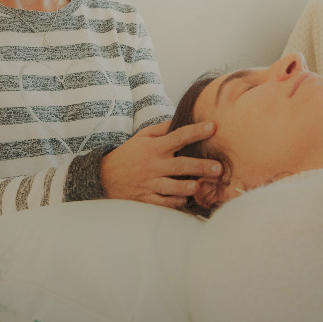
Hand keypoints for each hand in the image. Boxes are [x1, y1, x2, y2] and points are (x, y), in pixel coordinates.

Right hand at [100, 120, 222, 208]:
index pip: (178, 137)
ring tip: (199, 186)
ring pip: (172, 187)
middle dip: (200, 166)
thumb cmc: (128, 155)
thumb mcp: (142, 137)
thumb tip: (179, 118)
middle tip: (218, 168)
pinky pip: (164, 203)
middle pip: (181, 165)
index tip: (212, 127)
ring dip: (187, 187)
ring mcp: (150, 184)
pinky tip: (185, 199)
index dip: (196, 131)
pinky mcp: (147, 199)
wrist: (104, 177)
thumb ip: (161, 129)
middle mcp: (154, 165)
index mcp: (155, 148)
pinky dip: (175, 201)